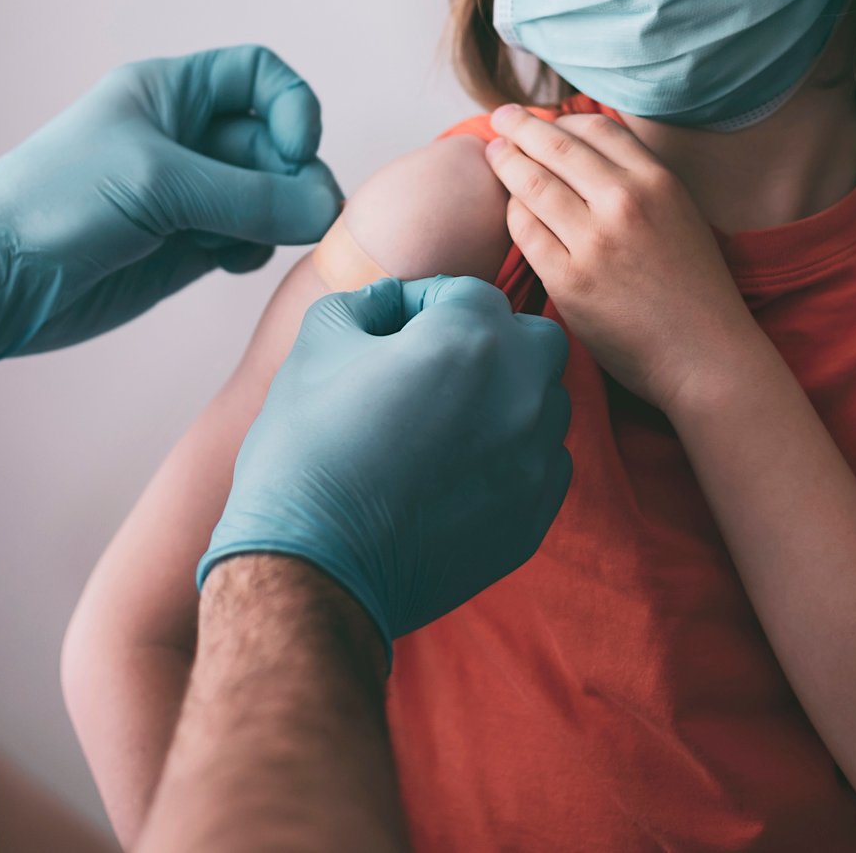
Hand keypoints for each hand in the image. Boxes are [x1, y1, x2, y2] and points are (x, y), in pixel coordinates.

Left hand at [0, 46, 342, 369]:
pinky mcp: (186, 248)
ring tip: (259, 242)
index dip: (291, 108)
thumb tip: (325, 210)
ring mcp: (188, 195)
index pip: (260, 77)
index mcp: (171, 94)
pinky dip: (255, 250)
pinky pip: (249, 240)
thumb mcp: (159, 184)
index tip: (295, 151)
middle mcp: (185, 138)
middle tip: (304, 218)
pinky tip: (229, 262)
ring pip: (270, 195)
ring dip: (281, 218)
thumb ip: (249, 196)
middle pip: (275, 143)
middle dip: (295, 177)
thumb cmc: (56, 205)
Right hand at [198, 276, 572, 651]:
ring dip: (509, 399)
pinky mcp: (534, 516)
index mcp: (470, 337)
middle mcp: (520, 392)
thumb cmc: (308, 447)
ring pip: (547, 403)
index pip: (468, 291)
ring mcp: (535, 459)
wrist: (312, 564)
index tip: (394, 334)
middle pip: (533, 339)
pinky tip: (460, 473)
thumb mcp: (318, 344)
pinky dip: (515, 457)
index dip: (425, 304)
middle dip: (492, 342)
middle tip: (436, 370)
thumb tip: (394, 302)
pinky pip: (546, 464)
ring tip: (448, 425)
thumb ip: (367, 302)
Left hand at [484, 106, 760, 412]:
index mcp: (657, 182)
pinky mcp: (569, 281)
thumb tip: (587, 150)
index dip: (563, 120)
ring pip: (532, 185)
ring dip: (507, 164)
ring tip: (495, 155)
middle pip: (556, 147)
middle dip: (521, 128)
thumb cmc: (694, 287)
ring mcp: (594, 242)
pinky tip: (512, 209)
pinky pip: (525, 232)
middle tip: (501, 119)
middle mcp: (624, 203)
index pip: (596, 128)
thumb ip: (640, 182)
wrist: (705, 354)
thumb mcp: (680, 214)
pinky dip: (514, 214)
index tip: (543, 121)